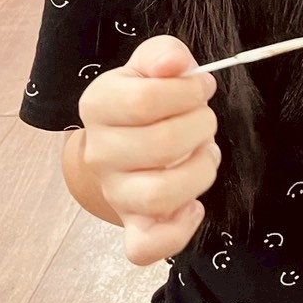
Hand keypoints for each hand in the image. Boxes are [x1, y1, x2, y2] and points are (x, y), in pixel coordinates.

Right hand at [78, 36, 220, 265]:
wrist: (131, 136)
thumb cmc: (149, 96)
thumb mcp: (153, 65)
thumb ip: (164, 55)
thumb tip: (174, 63)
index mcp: (99, 105)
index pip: (146, 100)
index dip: (188, 93)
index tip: (201, 89)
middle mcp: (100, 152)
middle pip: (160, 145)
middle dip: (201, 127)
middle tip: (204, 121)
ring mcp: (115, 192)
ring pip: (159, 195)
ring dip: (199, 171)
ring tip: (203, 155)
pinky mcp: (133, 224)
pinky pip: (145, 247)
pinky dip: (178, 230)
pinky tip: (193, 206)